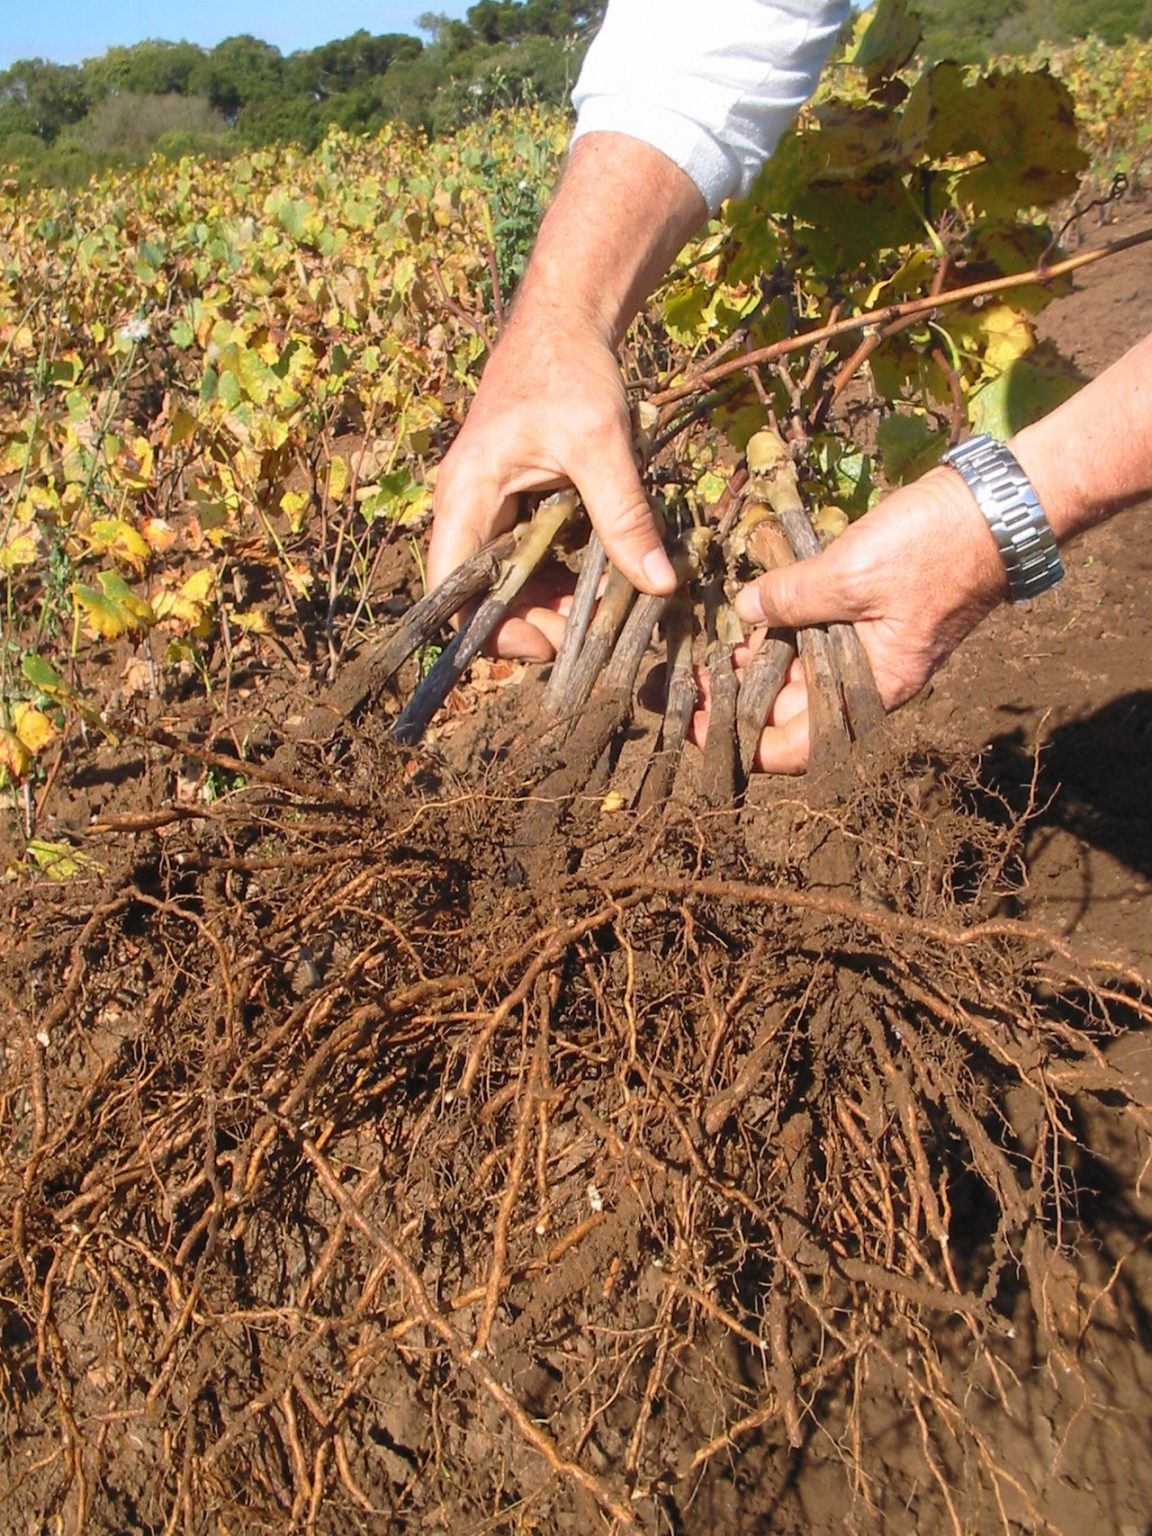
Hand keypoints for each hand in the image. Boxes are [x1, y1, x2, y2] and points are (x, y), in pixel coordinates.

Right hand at [427, 314, 675, 660]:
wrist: (566, 319)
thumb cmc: (569, 370)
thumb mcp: (602, 444)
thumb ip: (626, 517)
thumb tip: (658, 584)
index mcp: (467, 496)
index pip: (449, 589)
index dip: (486, 630)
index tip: (545, 645)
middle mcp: (467, 507)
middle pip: (481, 594)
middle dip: (531, 622)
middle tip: (588, 632)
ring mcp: (490, 507)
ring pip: (508, 581)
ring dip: (550, 603)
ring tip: (601, 610)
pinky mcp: (516, 503)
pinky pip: (529, 558)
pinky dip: (562, 576)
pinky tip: (602, 580)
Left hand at [693, 467, 1009, 772]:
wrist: (996, 507)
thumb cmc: (934, 549)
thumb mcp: (852, 575)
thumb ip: (792, 596)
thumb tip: (745, 609)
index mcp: (870, 691)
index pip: (794, 746)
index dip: (740, 743)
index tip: (692, 727)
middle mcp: (865, 681)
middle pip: (785, 712)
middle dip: (731, 703)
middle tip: (676, 686)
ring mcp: (865, 648)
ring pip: (793, 674)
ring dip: (747, 668)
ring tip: (694, 658)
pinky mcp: (864, 614)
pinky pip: (809, 638)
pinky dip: (773, 633)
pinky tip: (736, 621)